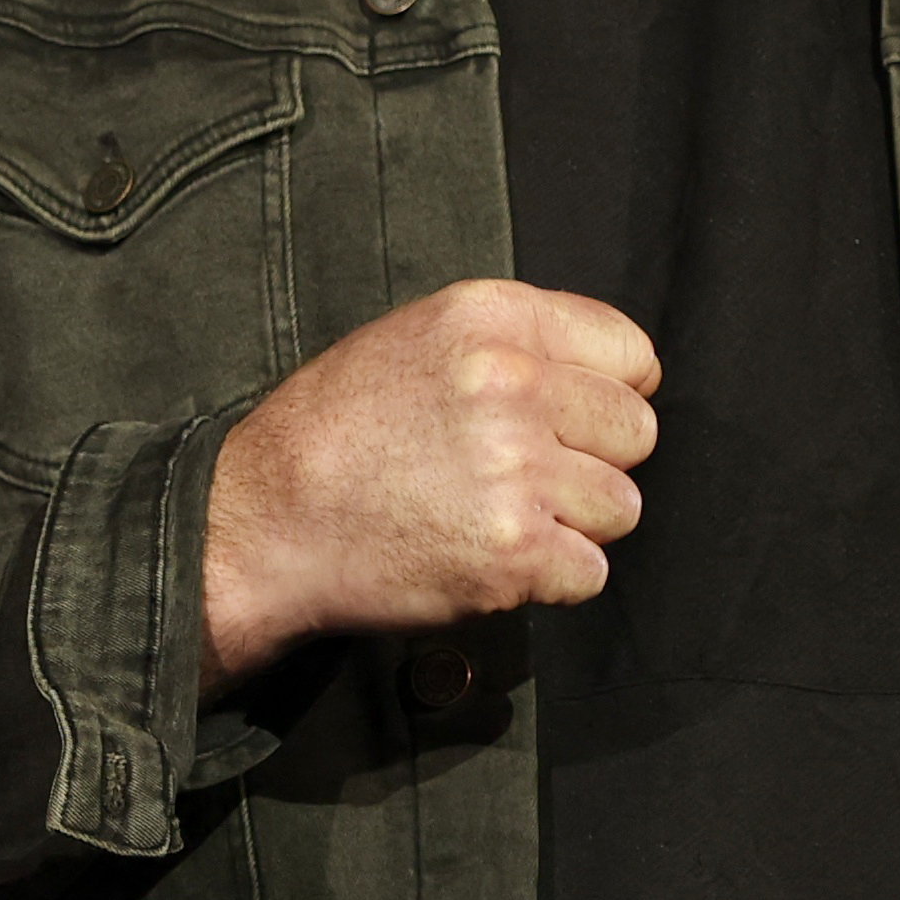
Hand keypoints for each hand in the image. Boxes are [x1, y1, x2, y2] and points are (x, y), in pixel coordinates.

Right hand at [198, 278, 661, 682]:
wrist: (263, 525)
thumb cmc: (329, 434)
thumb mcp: (412, 340)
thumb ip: (510, 345)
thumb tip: (609, 375)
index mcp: (489, 319)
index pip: (630, 351)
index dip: (606, 393)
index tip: (571, 420)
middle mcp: (511, 385)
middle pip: (636, 432)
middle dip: (592, 461)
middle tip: (522, 478)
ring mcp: (517, 470)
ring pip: (621, 507)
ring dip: (572, 525)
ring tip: (496, 518)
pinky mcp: (514, 551)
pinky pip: (590, 573)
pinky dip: (550, 580)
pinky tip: (489, 560)